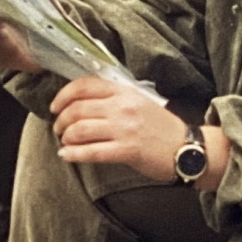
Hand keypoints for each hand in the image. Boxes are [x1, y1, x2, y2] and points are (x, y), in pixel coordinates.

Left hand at [51, 77, 190, 180]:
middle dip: (61, 121)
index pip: (84, 85)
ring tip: (65, 143)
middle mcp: (123, 107)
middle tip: (59, 129)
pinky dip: (73, 154)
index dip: (63, 96)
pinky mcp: (127, 150)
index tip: (54, 107)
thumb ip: (114, 98)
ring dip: (66, 137)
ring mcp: (125, 128)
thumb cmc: (162, 128)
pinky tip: (67, 156)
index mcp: (124, 91)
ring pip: (80, 130)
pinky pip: (91, 152)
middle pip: (77, 109)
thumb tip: (81, 102)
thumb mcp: (140, 102)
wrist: (187, 148)